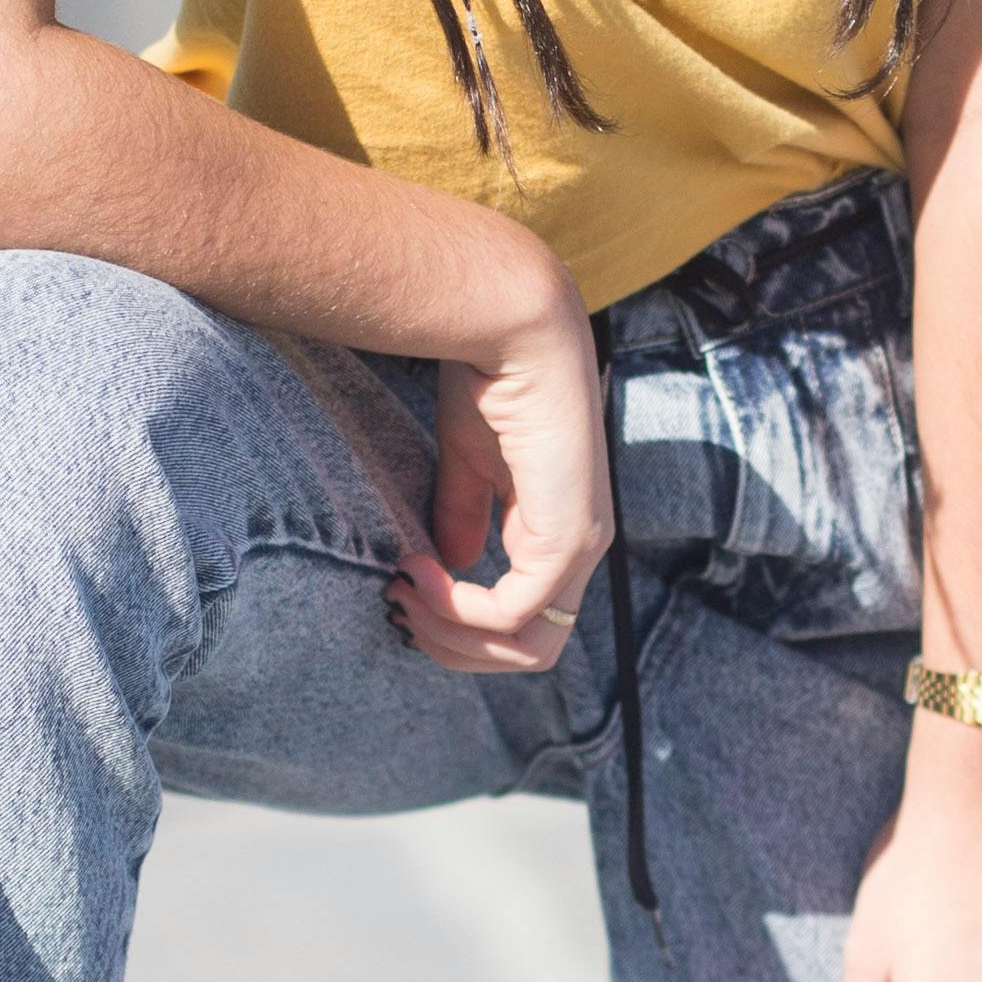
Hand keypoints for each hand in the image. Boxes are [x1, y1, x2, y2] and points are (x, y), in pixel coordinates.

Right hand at [391, 281, 612, 675]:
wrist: (513, 328)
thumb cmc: (490, 378)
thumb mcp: (468, 459)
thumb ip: (464, 511)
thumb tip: (445, 562)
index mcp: (558, 532)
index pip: (524, 623)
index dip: (459, 627)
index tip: (404, 589)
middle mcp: (579, 548)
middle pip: (530, 653)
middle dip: (455, 650)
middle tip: (400, 610)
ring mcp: (580, 546)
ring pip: (528, 647)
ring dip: (452, 636)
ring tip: (405, 592)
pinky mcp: (568, 537)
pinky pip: (514, 611)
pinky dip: (458, 608)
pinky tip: (419, 571)